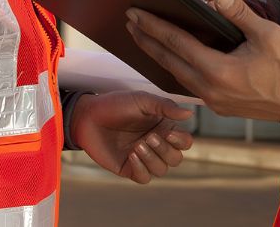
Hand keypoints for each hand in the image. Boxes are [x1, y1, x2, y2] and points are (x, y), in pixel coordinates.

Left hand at [69, 91, 192, 183]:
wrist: (88, 116)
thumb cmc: (116, 104)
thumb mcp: (142, 100)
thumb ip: (166, 107)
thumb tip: (190, 113)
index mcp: (164, 127)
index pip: (184, 142)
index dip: (181, 141)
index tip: (169, 132)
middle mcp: (156, 144)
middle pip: (176, 158)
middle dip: (164, 150)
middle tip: (148, 137)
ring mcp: (143, 157)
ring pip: (161, 170)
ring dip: (152, 159)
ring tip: (137, 145)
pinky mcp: (129, 168)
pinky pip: (144, 178)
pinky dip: (141, 169)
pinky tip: (131, 155)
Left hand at [126, 0, 279, 123]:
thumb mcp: (268, 34)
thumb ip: (239, 14)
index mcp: (218, 71)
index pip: (176, 44)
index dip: (153, 27)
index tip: (135, 13)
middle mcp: (209, 89)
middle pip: (168, 61)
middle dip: (146, 40)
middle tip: (129, 22)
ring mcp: (212, 101)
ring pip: (175, 75)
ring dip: (157, 55)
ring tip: (142, 38)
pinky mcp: (217, 106)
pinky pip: (187, 84)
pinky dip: (173, 68)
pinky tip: (170, 58)